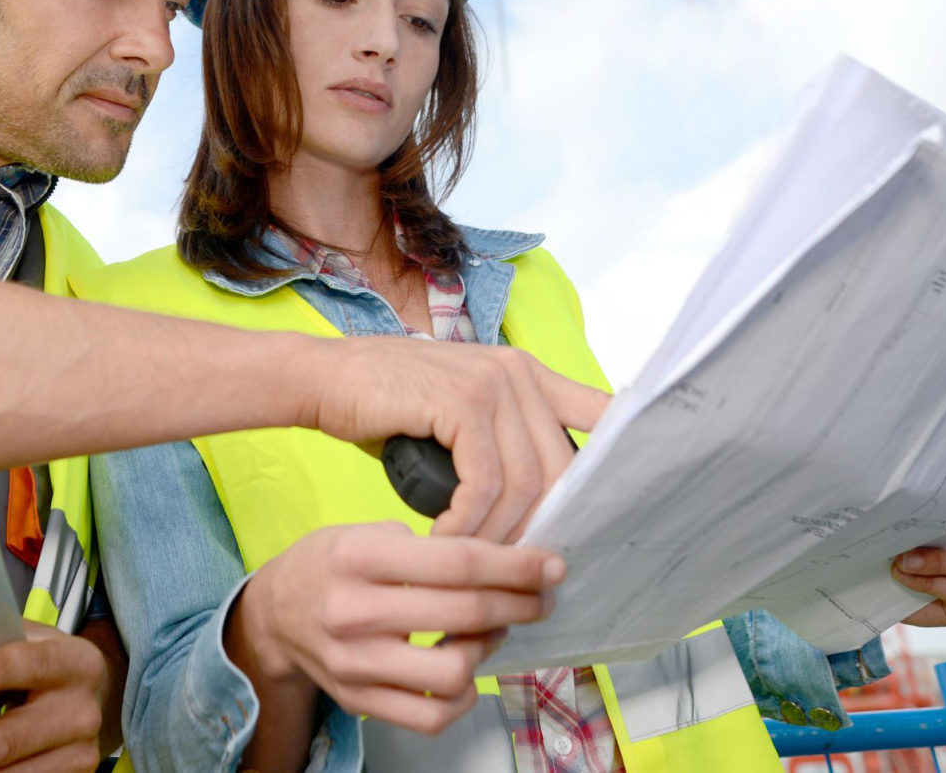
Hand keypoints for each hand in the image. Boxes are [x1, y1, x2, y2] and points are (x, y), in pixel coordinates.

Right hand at [232, 522, 564, 737]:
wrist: (274, 616)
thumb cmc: (329, 565)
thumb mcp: (361, 530)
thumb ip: (422, 544)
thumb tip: (497, 560)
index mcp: (358, 558)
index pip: (457, 562)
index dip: (515, 565)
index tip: (551, 566)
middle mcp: (354, 612)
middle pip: (465, 613)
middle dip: (520, 603)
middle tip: (542, 596)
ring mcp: (356, 664)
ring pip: (454, 672)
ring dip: (489, 649)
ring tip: (494, 629)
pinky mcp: (360, 700)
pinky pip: (432, 714)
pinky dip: (463, 696)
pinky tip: (467, 668)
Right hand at [310, 337, 608, 540]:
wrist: (325, 379)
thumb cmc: (387, 408)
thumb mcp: (458, 421)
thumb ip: (502, 444)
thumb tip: (542, 511)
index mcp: (527, 374)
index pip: (601, 412)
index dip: (619, 462)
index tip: (608, 517)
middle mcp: (518, 373)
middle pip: (562, 471)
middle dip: (539, 529)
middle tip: (511, 573)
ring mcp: (492, 382)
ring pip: (526, 484)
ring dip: (499, 536)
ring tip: (468, 564)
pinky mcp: (460, 401)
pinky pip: (485, 483)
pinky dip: (468, 525)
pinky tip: (443, 542)